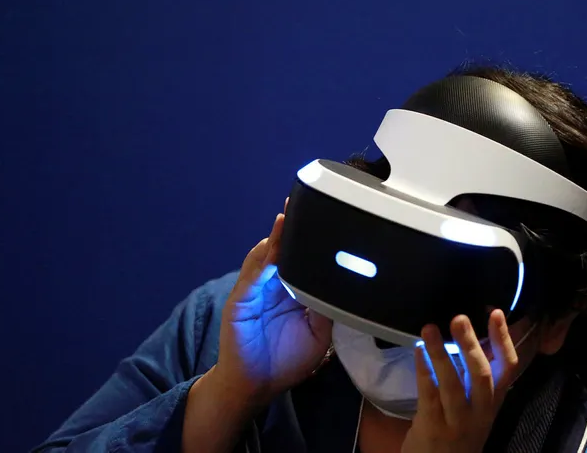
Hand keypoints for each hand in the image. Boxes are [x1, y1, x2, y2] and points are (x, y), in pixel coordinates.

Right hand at [212, 198, 331, 405]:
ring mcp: (255, 290)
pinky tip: (271, 248)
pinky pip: (251, 277)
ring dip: (276, 238)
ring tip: (287, 218)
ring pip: (265, 256)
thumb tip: (345, 283)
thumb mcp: (319, 333)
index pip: (301, 257)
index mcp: (292, 289)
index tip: (324, 215)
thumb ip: (328, 307)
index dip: (310, 238)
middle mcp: (273, 284)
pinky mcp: (240, 301)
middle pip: (282, 249)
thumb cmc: (285, 360)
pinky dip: (261, 262)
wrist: (255, 385)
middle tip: (302, 200)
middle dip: (290, 226)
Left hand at [401, 310, 520, 452]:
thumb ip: (474, 379)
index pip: (508, 369)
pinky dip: (424, 371)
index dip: (504, 340)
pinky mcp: (433, 427)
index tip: (495, 313)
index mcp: (493, 402)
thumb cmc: (458, 432)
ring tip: (429, 329)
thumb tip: (470, 336)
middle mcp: (480, 411)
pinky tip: (418, 351)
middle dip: (470, 344)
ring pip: (452, 384)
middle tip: (459, 318)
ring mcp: (457, 421)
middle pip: (481, 375)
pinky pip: (429, 395)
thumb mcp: (475, 408)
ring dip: (440, 354)